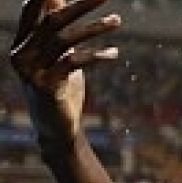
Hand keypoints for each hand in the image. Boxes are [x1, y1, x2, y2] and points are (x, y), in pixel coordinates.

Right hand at [8, 0, 121, 147]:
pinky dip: (97, 55)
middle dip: (80, 4)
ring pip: (65, 39)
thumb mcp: (59, 58)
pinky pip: (75, 62)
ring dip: (95, 28)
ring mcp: (32, 71)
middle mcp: (22, 55)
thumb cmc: (60, 90)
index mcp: (21, 45)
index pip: (32, 10)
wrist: (56, 130)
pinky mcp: (47, 86)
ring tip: (118, 20)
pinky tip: (114, 52)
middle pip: (52, 20)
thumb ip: (57, 32)